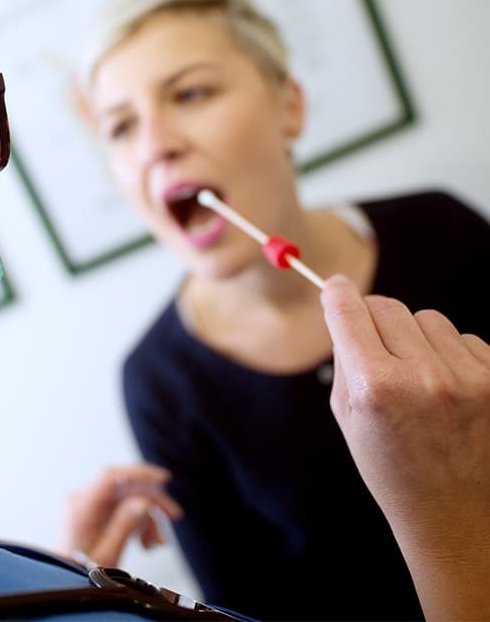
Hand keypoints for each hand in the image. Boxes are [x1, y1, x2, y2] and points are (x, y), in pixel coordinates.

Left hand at [60, 464, 182, 567]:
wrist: (63, 582)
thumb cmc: (78, 571)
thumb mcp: (107, 552)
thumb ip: (125, 524)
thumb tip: (144, 502)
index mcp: (81, 506)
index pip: (110, 476)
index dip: (138, 473)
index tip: (162, 479)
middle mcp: (82, 501)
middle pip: (124, 487)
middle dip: (151, 501)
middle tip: (173, 514)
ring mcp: (88, 506)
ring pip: (127, 499)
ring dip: (147, 517)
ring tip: (157, 542)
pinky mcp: (94, 514)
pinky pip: (121, 509)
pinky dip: (137, 522)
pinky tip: (146, 542)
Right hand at [320, 275, 489, 619]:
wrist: (455, 515)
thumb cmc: (393, 467)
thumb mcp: (348, 416)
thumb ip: (346, 359)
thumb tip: (345, 308)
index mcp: (375, 386)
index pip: (351, 310)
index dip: (338, 294)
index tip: (335, 287)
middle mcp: (423, 376)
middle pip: (389, 307)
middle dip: (374, 318)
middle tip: (374, 343)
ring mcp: (469, 378)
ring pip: (430, 319)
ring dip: (417, 337)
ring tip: (417, 378)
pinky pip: (466, 339)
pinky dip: (452, 354)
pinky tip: (448, 389)